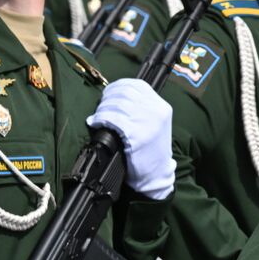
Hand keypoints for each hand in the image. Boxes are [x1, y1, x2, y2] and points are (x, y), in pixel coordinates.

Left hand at [87, 78, 174, 199]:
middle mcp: (157, 111)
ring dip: (102, 109)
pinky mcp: (138, 135)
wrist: (156, 174)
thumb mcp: (155, 124)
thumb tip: (114, 96)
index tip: (108, 93)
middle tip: (100, 107)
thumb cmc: (151, 150)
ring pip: (117, 105)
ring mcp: (148, 123)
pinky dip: (101, 119)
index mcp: (162, 106)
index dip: (118, 86)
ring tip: (97, 117)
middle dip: (107, 98)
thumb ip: (142, 108)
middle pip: (125, 93)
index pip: (137, 85)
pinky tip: (96, 123)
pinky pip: (114, 120)